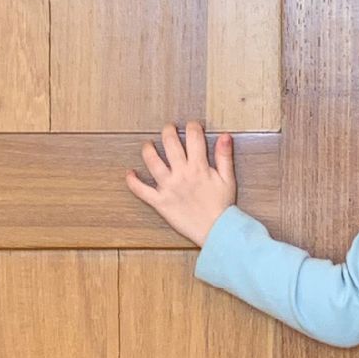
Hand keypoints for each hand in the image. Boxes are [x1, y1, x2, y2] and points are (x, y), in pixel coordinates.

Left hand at [126, 122, 235, 245]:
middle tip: (169, 128)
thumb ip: (224, 156)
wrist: (216, 231)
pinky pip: (141, 190)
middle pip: (170, 145)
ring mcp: (169, 188)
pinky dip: (133, 181)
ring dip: (148, 150)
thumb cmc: (222, 207)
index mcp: (199, 168)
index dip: (193, 127)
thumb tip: (225, 137)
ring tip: (148, 145)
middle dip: (169, 131)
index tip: (192, 126)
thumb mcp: (228, 179)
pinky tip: (130, 173)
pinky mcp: (160, 202)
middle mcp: (182, 174)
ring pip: (152, 162)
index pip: (194, 139)